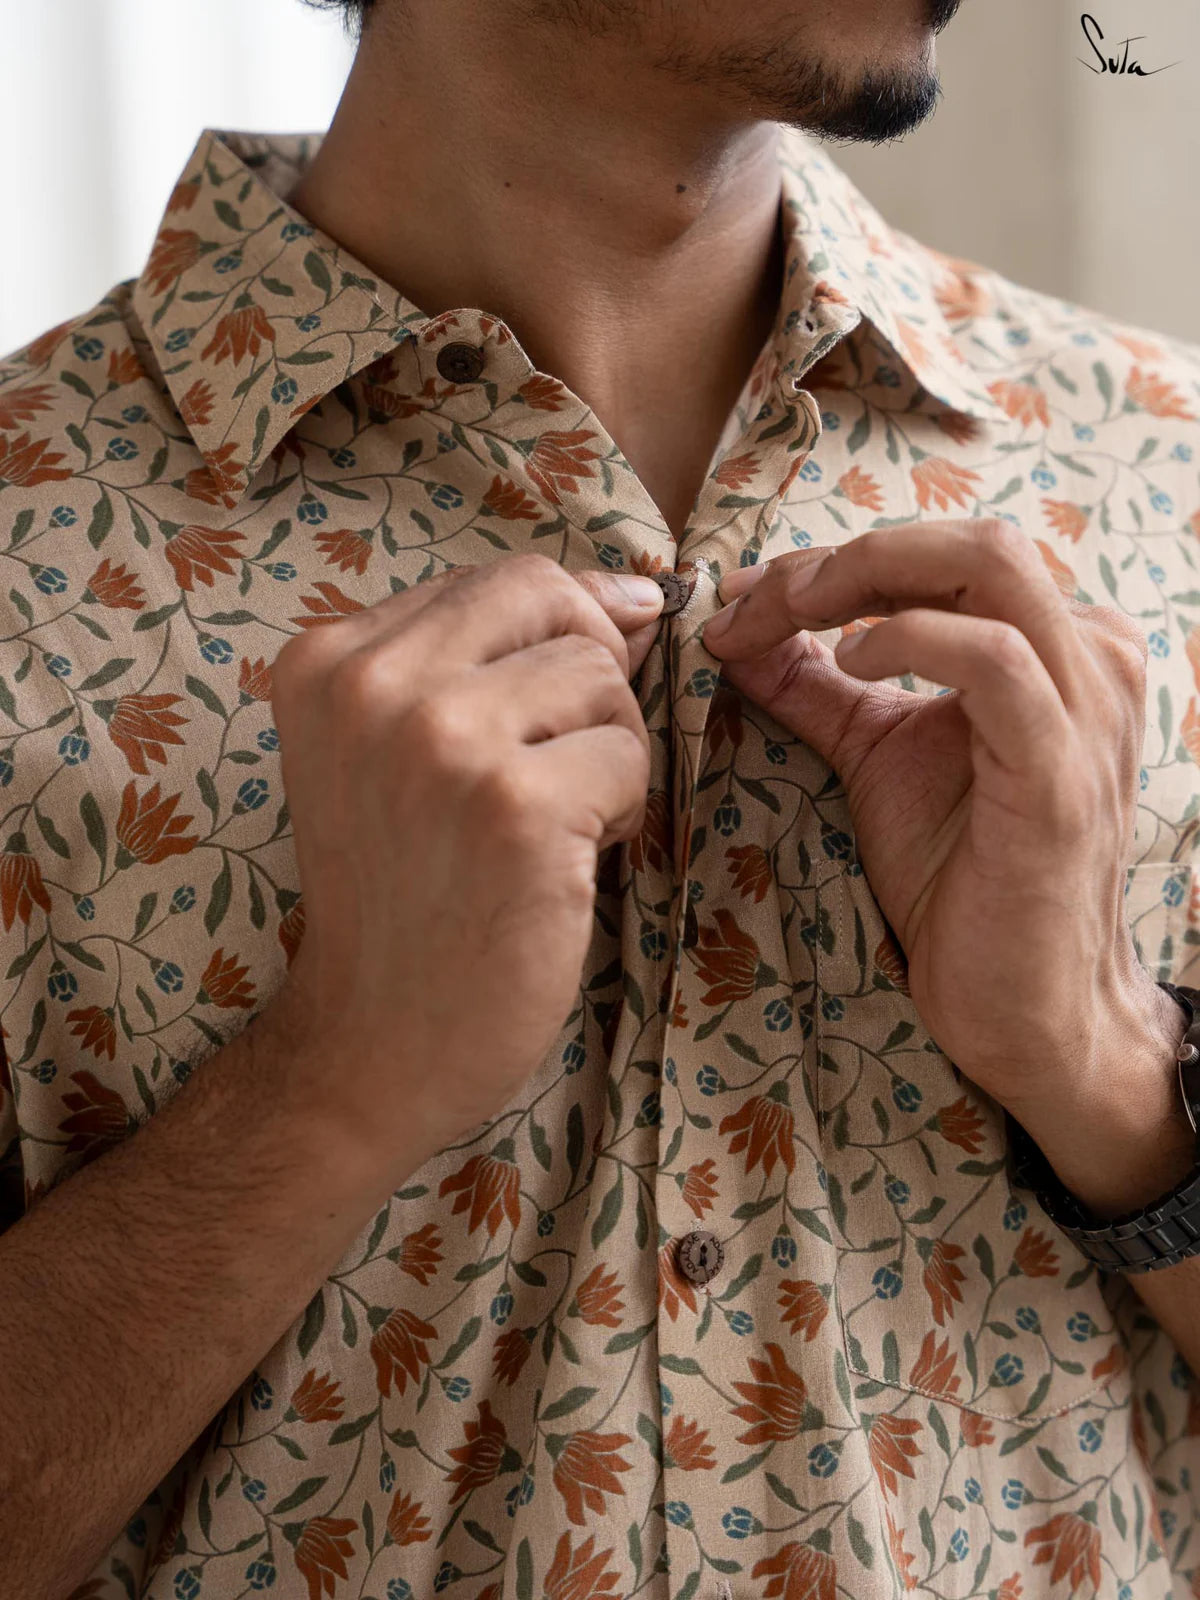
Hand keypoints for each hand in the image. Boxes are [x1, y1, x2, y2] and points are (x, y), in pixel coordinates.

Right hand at [266, 554, 663, 1170]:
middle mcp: (371, 684)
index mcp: (327, 661)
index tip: (552, 715)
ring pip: (600, 675)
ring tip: (555, 824)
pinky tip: (570, 864)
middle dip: (588, 675)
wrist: (368, 1048)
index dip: (560, 633)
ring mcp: (441, 740)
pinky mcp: (515, 806)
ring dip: (607, 752)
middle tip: (561, 764)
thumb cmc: (401, 898)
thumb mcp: (408, 754)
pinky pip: (631, 753)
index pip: (497, 580)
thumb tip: (639, 592)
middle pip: (550, 598)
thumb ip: (496, 658)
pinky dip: (626, 810)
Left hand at [702, 517, 1168, 1131]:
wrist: (1018, 998)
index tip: (743, 602)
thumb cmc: (960, 875)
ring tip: (788, 618)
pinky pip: (996, 658)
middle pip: (972, 537)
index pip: (945, 556)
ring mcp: (1084, 709)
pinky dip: (911, 638)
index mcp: (1052, 645)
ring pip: (991, 565)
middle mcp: (1086, 657)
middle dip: (847, 554)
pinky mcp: (1059, 771)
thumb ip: (819, 690)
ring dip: (867, 575)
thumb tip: (742, 631)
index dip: (833, 562)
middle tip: (759, 600)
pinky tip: (846, 663)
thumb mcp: (877, 757)